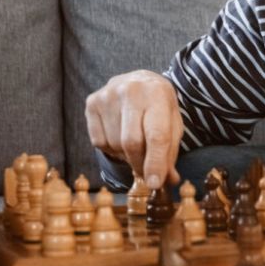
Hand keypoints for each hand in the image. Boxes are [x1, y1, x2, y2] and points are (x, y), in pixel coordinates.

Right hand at [85, 70, 183, 188]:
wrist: (139, 82)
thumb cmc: (158, 107)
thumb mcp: (172, 125)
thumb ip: (170, 153)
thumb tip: (167, 181)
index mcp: (158, 95)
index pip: (156, 135)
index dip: (155, 163)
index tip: (154, 184)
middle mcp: (132, 91)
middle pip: (132, 143)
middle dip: (139, 165)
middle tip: (145, 172)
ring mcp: (108, 95)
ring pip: (115, 144)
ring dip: (125, 155)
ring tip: (134, 143)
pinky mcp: (92, 102)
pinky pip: (99, 142)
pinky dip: (111, 148)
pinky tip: (119, 134)